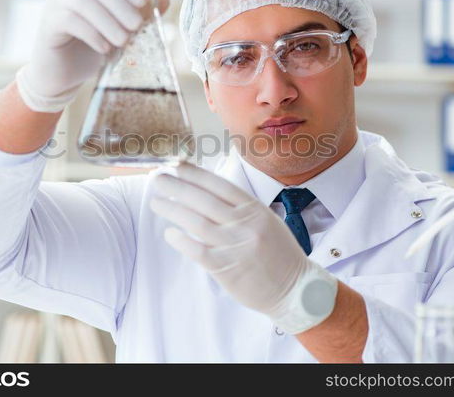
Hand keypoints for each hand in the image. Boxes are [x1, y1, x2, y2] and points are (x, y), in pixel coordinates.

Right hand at [16, 0, 169, 112]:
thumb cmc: (90, 51)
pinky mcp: (49, 25)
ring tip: (123, 41)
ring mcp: (57, 5)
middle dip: (121, 6)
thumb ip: (138, 15)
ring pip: (84, 3)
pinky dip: (91, 34)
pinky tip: (104, 49)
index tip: (142, 3)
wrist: (61, 75)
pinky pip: (70, 21)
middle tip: (137, 26)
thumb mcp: (118, 33)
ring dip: (108, 22)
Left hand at [149, 162, 337, 333]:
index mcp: (254, 209)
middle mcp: (244, 224)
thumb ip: (239, 208)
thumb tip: (206, 192)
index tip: (176, 165)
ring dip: (172, 209)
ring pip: (196, 221)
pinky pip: (197, 250)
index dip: (195, 173)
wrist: (296, 290)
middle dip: (176, 186)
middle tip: (157, 179)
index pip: (219, 184)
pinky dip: (181, 240)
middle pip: (202, 199)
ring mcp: (235, 245)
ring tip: (156, 202)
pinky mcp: (226, 268)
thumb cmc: (278, 254)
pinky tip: (170, 233)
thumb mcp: (266, 221)